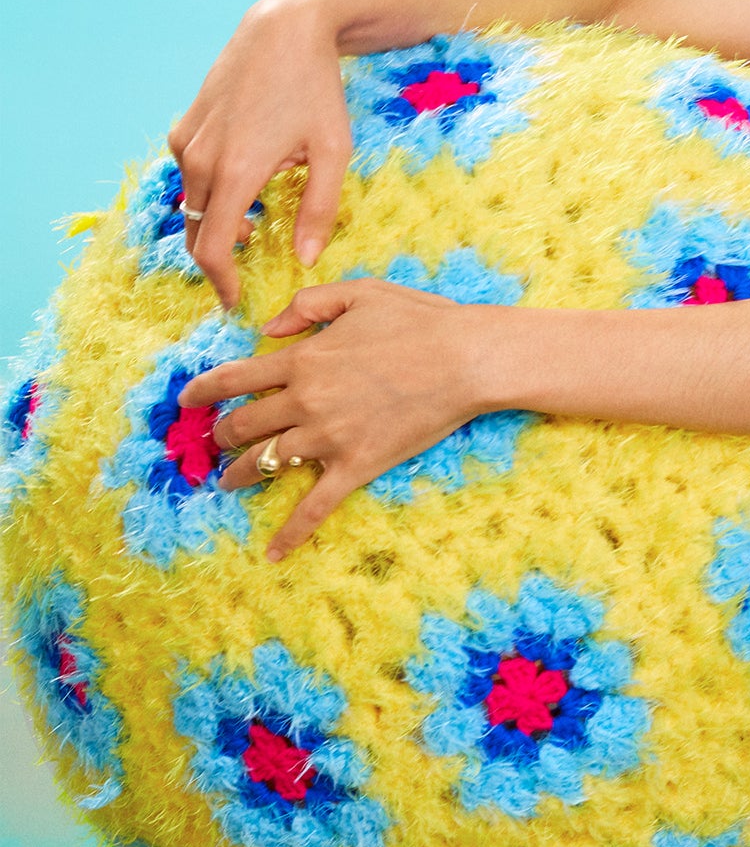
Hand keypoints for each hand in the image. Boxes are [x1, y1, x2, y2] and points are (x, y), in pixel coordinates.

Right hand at [168, 0, 353, 308]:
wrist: (283, 29)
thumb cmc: (316, 89)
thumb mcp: (333, 151)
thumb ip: (320, 210)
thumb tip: (306, 260)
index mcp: (236, 171)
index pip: (212, 248)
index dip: (221, 282)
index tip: (236, 301)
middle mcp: (200, 158)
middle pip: (196, 230)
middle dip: (218, 258)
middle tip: (247, 271)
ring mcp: (187, 139)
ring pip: (191, 202)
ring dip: (216, 221)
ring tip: (257, 224)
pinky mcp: (184, 125)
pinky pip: (190, 173)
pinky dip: (210, 191)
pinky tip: (245, 183)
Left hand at [180, 281, 498, 561]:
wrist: (467, 358)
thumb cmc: (421, 320)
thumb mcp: (360, 292)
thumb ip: (308, 305)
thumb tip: (268, 329)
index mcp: (303, 359)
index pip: (233, 377)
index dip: (202, 390)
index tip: (186, 400)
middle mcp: (306, 400)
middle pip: (243, 424)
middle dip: (223, 434)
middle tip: (216, 442)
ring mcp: (328, 437)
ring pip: (265, 463)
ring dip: (239, 475)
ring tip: (227, 483)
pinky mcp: (356, 465)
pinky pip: (314, 507)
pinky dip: (291, 532)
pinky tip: (273, 553)